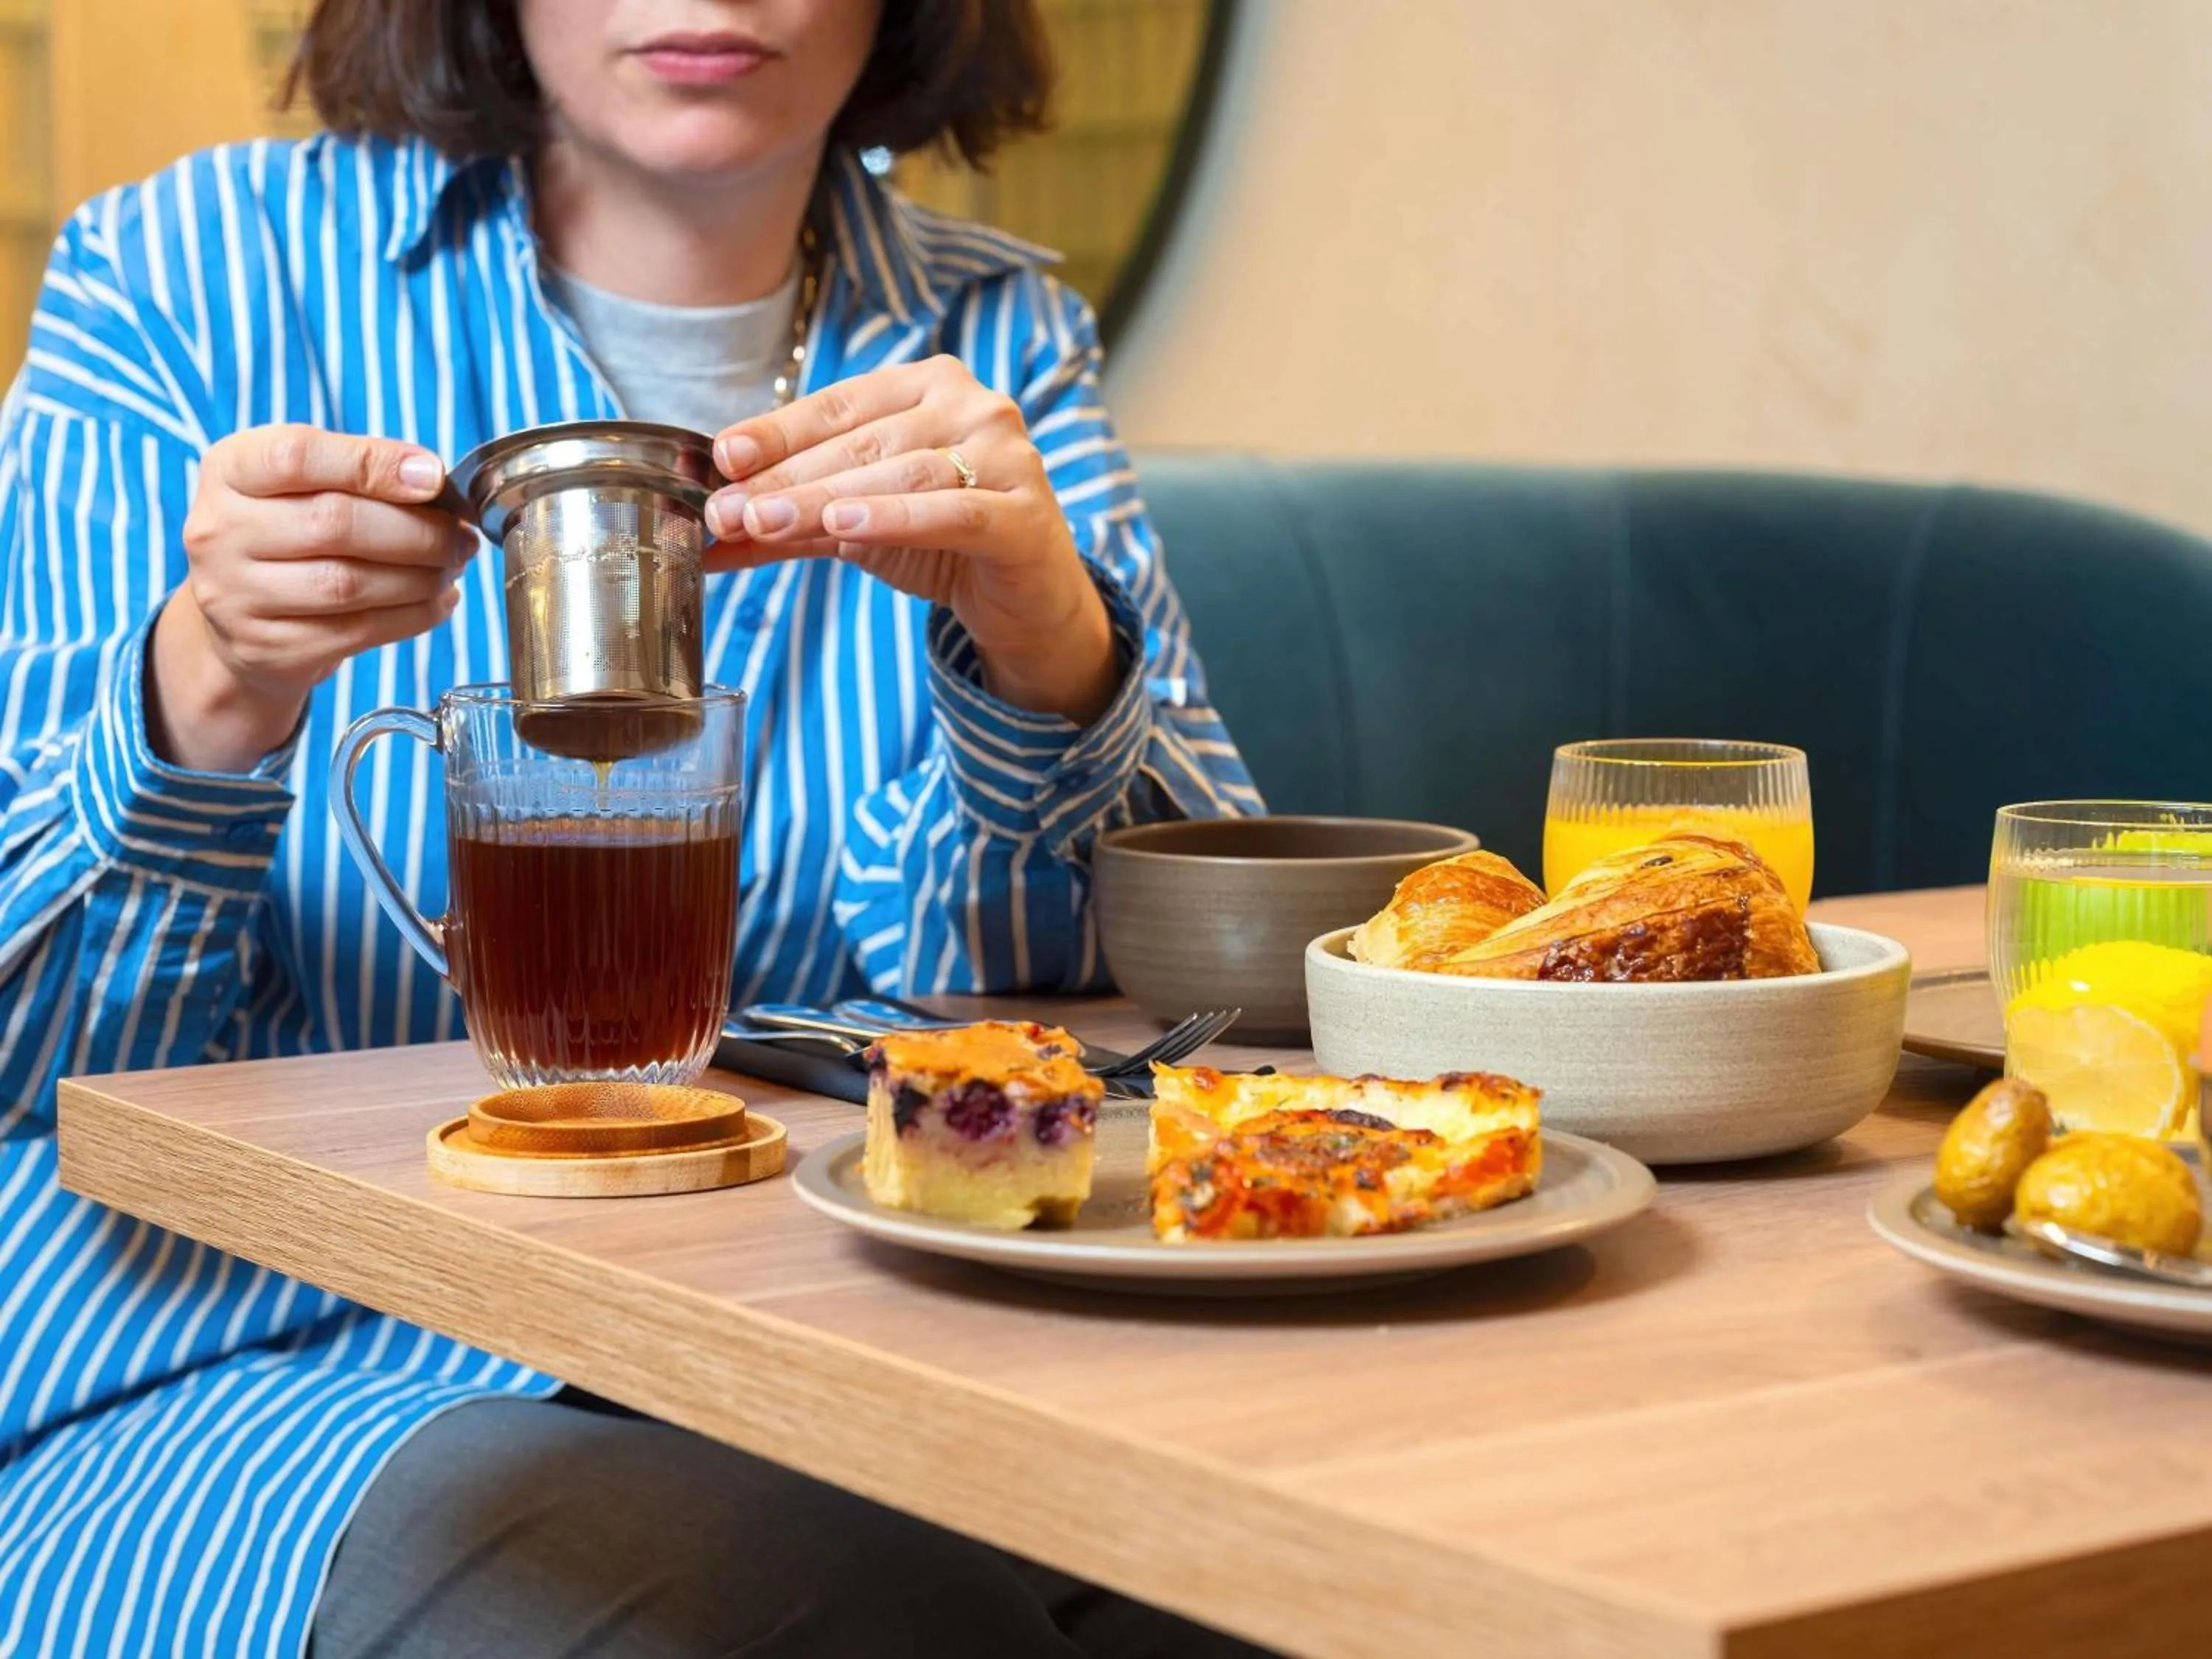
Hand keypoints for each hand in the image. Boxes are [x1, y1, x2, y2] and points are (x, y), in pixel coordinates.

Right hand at [149, 424, 472, 772]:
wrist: (238, 618)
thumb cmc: (287, 531)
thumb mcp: (301, 482)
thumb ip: (358, 468)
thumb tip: (432, 477)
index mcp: (229, 470)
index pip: (296, 455)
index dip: (373, 464)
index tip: (434, 477)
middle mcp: (220, 531)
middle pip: (333, 523)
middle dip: (417, 530)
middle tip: (461, 536)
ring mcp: (237, 595)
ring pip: (349, 584)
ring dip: (421, 576)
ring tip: (452, 566)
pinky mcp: (268, 647)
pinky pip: (357, 632)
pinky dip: (414, 615)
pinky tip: (439, 599)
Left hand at [705, 357, 1119, 723]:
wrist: (1027, 598)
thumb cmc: (943, 543)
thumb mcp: (856, 525)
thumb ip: (789, 518)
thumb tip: (710, 531)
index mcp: (929, 385)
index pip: (838, 405)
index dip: (775, 432)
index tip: (721, 459)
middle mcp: (975, 404)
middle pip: (862, 442)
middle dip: (785, 477)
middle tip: (725, 509)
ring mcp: (1008, 455)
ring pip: (899, 474)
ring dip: (821, 500)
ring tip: (762, 521)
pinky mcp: (1026, 514)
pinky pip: (951, 511)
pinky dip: (894, 517)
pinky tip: (843, 527)